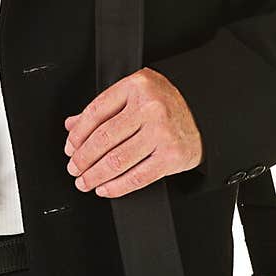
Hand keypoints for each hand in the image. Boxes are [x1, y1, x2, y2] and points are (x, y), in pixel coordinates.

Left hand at [63, 67, 202, 197]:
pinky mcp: (172, 156)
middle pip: (104, 138)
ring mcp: (162, 133)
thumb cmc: (167, 102)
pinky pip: (137, 177)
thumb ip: (104, 108)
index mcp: (136, 86)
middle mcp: (150, 108)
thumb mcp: (134, 94)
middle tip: (74, 168)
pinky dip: (116, 187)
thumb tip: (72, 126)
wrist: (205, 113)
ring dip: (95, 175)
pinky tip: (105, 188)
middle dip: (83, 158)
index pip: (96, 112)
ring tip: (85, 181)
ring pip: (117, 160)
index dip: (77, 135)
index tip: (70, 148)